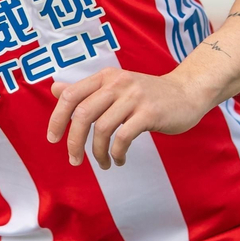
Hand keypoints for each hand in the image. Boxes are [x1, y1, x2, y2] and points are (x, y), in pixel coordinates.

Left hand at [46, 67, 214, 168]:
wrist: (186, 92)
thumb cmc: (146, 94)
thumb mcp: (115, 86)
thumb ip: (86, 90)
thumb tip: (54, 89)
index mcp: (105, 77)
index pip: (70, 95)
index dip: (57, 118)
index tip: (53, 138)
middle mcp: (117, 83)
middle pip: (82, 114)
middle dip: (74, 141)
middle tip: (74, 160)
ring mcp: (134, 97)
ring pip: (102, 128)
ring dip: (98, 152)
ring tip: (103, 163)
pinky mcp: (149, 113)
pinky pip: (123, 137)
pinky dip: (116, 153)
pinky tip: (119, 159)